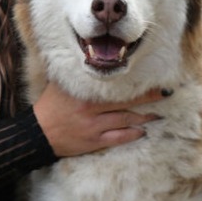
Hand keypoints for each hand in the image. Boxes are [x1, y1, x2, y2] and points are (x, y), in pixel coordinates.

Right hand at [32, 81, 164, 157]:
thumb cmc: (49, 106)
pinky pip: (117, 138)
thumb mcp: (59, 86)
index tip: (151, 78)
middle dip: (148, 98)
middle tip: (164, 94)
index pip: (114, 85)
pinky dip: (131, 135)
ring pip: (125, 120)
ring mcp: (93, 126)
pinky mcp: (93, 142)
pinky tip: (142, 132)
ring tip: (157, 114)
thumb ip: (74, 74)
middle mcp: (90, 108)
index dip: (135, 83)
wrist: (37, 134)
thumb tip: (86, 58)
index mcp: (84, 92)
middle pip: (125, 102)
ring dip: (144, 117)